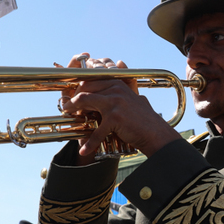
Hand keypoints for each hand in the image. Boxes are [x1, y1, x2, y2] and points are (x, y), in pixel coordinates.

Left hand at [60, 53, 179, 162]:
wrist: (155, 133)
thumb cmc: (143, 119)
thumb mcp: (131, 97)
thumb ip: (121, 87)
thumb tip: (112, 72)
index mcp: (118, 83)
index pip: (91, 79)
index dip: (79, 88)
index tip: (73, 97)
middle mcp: (116, 89)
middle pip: (85, 87)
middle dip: (73, 97)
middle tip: (68, 108)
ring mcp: (115, 102)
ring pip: (84, 100)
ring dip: (72, 108)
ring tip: (68, 115)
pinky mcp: (115, 117)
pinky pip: (97, 130)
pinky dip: (89, 142)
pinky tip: (84, 151)